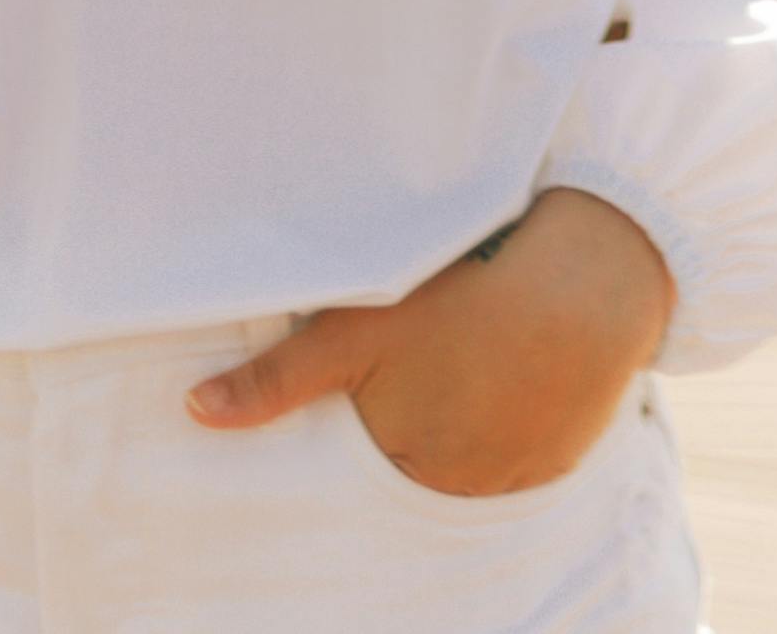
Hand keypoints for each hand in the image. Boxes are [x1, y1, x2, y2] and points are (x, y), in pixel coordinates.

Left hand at [186, 191, 671, 498]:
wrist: (581, 290)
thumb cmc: (460, 299)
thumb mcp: (353, 328)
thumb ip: (275, 380)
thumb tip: (194, 413)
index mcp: (402, 459)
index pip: (360, 451)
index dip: (362, 403)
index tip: (373, 365)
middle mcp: (455, 485)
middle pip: (412, 456)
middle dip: (408, 414)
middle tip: (425, 351)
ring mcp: (512, 479)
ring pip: (464, 457)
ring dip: (459, 421)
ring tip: (466, 355)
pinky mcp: (557, 463)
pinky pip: (515, 455)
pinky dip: (505, 422)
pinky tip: (504, 371)